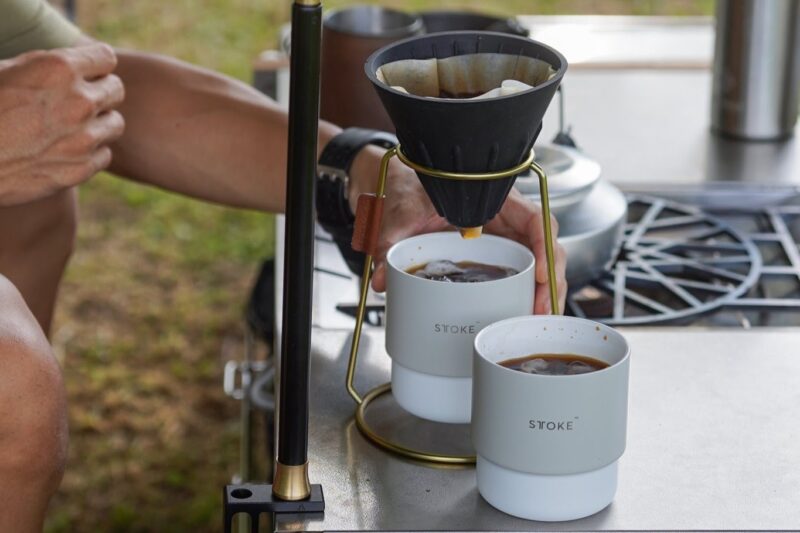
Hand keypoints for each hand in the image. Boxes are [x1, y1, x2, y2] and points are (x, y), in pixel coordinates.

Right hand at [0, 43, 124, 205]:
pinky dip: (89, 154)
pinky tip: (65, 151)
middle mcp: (78, 102)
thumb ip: (48, 66)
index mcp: (59, 69)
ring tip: (72, 127)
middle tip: (77, 102)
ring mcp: (83, 139)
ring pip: (115, 123)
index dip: (94, 65)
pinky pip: (104, 155)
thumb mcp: (7, 70)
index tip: (83, 74)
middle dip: (100, 93)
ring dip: (98, 124)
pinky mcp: (81, 169)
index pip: (105, 57)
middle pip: (116, 90)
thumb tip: (76, 64)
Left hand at [350, 149, 566, 313]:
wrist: (402, 183)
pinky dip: (527, 289)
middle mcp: (504, 215)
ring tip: (537, 318)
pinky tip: (524, 310)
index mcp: (492, 197)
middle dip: (550, 280)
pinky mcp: (494, 250)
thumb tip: (383, 278)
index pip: (534, 218)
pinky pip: (520, 268)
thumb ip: (392, 240)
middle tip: (541, 311)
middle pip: (545, 244)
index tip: (540, 274)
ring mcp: (502, 234)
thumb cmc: (411, 184)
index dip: (545, 247)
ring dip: (543, 289)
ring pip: (538, 259)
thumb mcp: (402, 210)